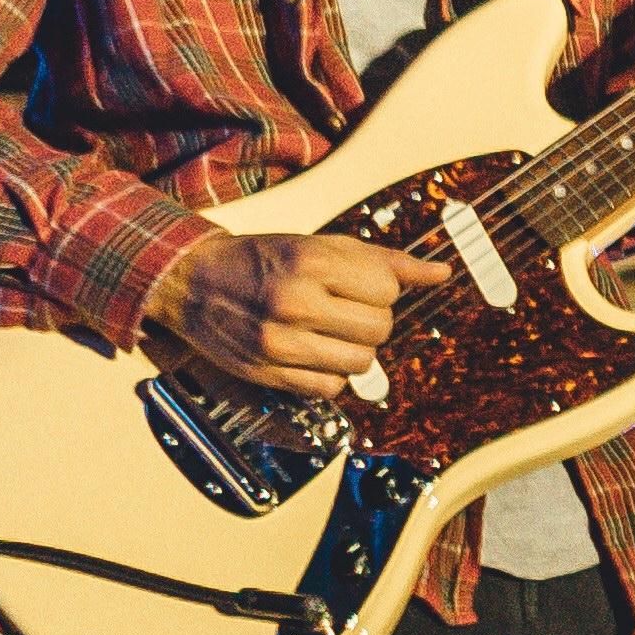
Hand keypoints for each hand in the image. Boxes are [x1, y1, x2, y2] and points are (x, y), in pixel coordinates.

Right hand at [145, 230, 439, 395]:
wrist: (193, 282)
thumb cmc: (264, 260)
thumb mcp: (321, 246)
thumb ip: (385, 260)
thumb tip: (441, 273)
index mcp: (311, 262)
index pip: (388, 291)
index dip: (380, 289)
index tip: (357, 285)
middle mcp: (294, 302)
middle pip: (379, 329)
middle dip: (371, 320)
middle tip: (343, 308)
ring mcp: (279, 342)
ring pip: (362, 364)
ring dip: (355, 350)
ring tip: (329, 331)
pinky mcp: (268, 374)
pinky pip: (332, 388)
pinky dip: (331, 374)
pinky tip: (312, 352)